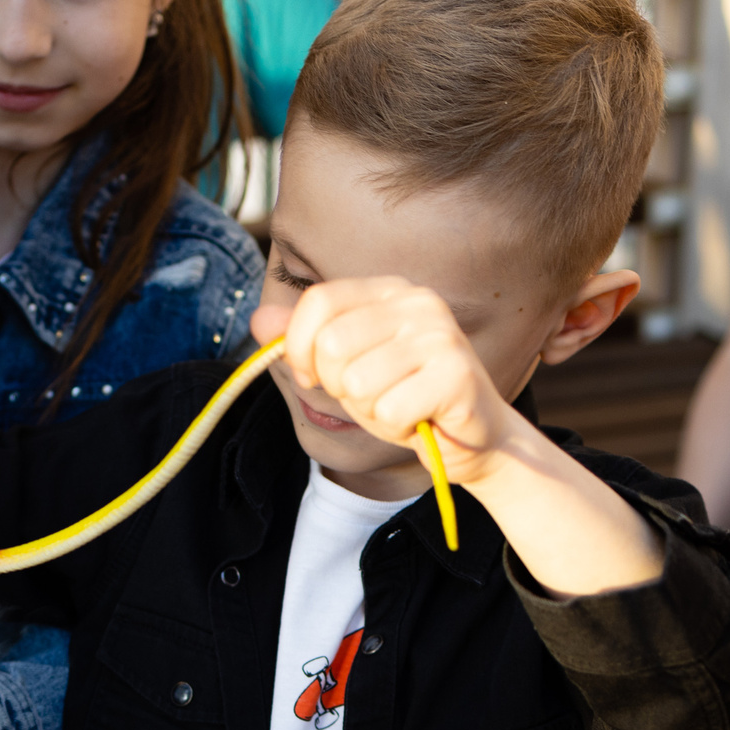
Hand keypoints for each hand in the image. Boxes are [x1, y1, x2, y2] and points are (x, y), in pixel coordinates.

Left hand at [254, 281, 663, 596]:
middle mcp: (417, 301)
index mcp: (388, 289)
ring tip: (400, 407)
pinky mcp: (456, 374)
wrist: (472, 440)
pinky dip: (395, 428)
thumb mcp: (345, 369)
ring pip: (358, 382)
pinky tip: (419, 421)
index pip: (316, 302)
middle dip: (341, 388)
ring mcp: (441, 334)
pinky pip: (389, 410)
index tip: (312, 376)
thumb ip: (302, 343)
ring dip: (371, 411)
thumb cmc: (405, 399)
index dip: (299, 349)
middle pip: (332, 345)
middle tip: (374, 395)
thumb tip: (257, 321)